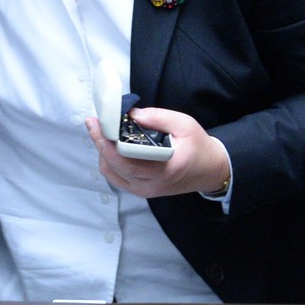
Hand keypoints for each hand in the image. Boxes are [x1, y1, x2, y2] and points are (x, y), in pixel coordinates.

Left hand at [85, 106, 229, 197]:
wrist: (211, 170)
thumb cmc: (198, 146)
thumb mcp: (184, 125)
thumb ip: (157, 117)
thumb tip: (129, 113)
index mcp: (165, 169)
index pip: (127, 160)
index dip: (107, 142)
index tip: (97, 123)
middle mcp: (152, 185)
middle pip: (114, 167)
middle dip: (99, 143)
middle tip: (93, 123)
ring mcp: (145, 190)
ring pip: (111, 173)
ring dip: (103, 152)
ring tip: (103, 132)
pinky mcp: (142, 190)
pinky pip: (116, 177)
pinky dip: (109, 161)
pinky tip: (112, 146)